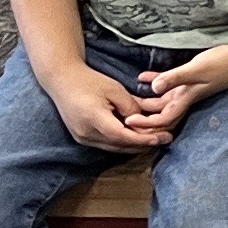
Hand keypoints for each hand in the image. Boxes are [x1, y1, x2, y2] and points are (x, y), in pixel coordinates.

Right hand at [40, 60, 165, 152]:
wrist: (62, 80)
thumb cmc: (88, 81)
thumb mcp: (115, 89)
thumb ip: (131, 107)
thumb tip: (144, 122)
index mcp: (94, 119)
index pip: (123, 136)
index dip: (144, 139)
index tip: (162, 137)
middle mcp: (86, 133)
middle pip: (120, 145)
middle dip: (143, 144)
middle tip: (164, 138)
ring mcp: (82, 138)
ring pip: (113, 147)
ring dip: (133, 145)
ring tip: (154, 139)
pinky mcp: (81, 137)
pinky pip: (106, 144)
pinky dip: (121, 142)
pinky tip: (135, 137)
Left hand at [123, 40, 227, 130]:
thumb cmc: (223, 64)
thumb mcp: (197, 69)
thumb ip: (175, 78)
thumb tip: (153, 89)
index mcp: (186, 99)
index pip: (162, 119)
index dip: (145, 124)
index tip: (127, 122)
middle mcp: (185, 98)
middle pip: (159, 114)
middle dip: (141, 117)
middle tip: (121, 115)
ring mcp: (187, 89)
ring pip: (161, 101)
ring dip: (145, 101)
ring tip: (126, 98)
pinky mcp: (190, 78)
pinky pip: (168, 83)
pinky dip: (154, 82)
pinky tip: (142, 77)